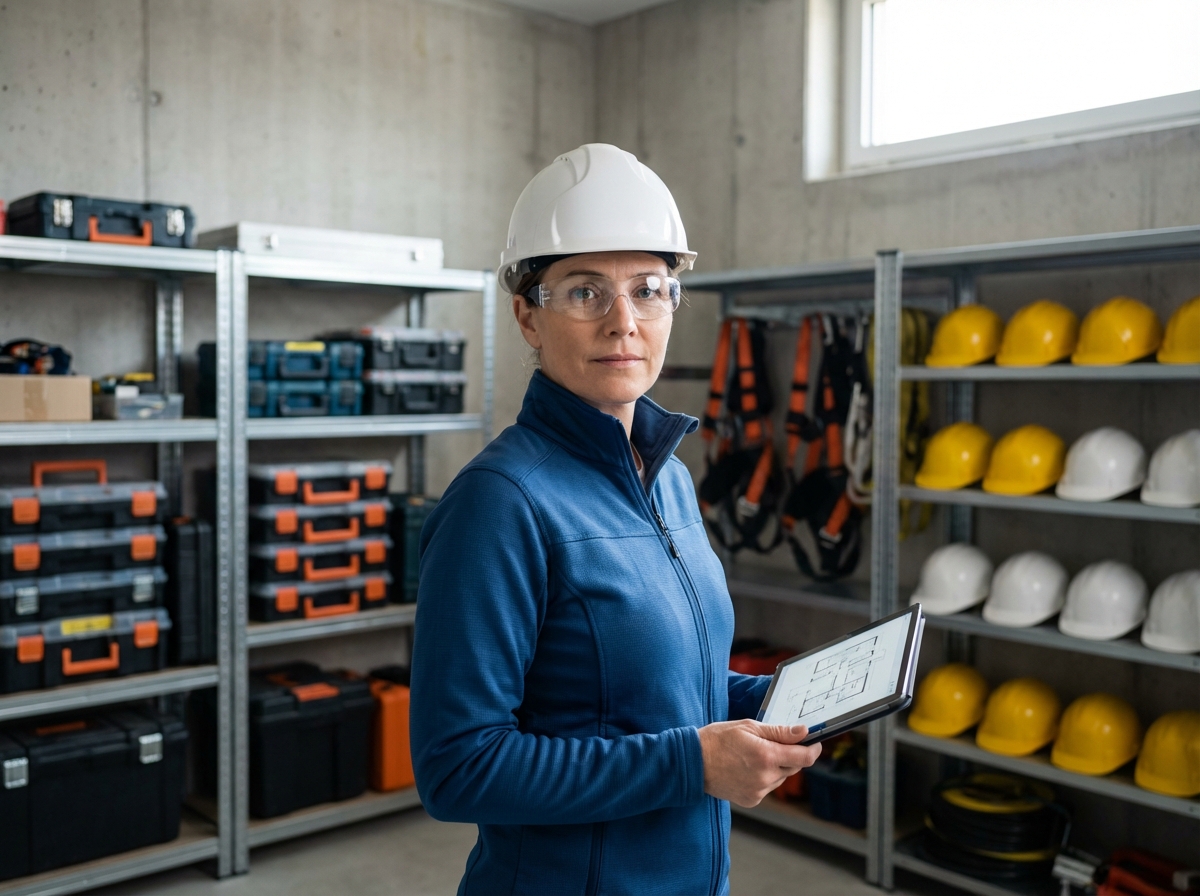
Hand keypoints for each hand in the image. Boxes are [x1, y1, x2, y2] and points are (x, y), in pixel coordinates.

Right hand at [697, 720, 821, 807]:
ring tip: (754, 756)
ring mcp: (758, 791)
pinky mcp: (752, 800)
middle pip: (794, 767)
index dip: (813, 749)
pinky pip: (768, 787)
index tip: (814, 743)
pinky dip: (764, 777)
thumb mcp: (749, 727)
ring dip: (776, 767)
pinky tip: (748, 768)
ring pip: (781, 778)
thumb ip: (779, 732)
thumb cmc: (718, 739)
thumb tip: (803, 732)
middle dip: (790, 755)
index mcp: (766, 756)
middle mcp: (765, 777)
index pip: (804, 757)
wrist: (693, 762)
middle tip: (773, 743)